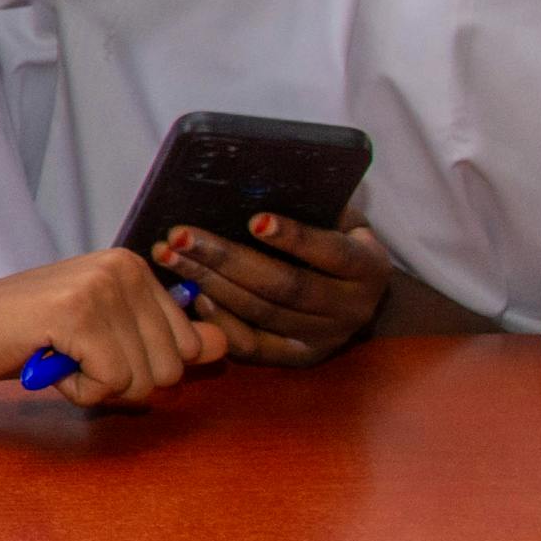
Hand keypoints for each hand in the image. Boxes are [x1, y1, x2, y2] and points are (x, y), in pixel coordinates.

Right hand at [0, 248, 225, 404]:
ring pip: (146, 380)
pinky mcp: (77, 314)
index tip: (94, 348)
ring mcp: (101, 287)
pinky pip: (112, 383)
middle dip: (123, 381)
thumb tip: (222, 345)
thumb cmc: (18, 336)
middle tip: (70, 356)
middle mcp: (123, 267)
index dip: (142, 366)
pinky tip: (45, 363)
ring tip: (56, 357)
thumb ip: (161, 339)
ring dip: (98, 386)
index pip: (190, 344)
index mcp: (132, 267)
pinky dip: (77, 389)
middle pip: (173, 367)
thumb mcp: (101, 334)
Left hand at [149, 211, 392, 366]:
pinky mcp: (298, 358)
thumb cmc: (337, 242)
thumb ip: (314, 207)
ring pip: (262, 313)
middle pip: (284, 285)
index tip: (254, 219)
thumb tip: (258, 183)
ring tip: (172, 257)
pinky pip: (252, 345)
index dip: (294, 237)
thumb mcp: (340, 220)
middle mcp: (351, 308)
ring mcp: (324, 338)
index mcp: (369, 267)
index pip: (331, 252)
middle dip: (227, 258)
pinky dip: (219, 321)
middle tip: (181, 235)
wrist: (358, 298)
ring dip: (210, 284)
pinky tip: (192, 295)